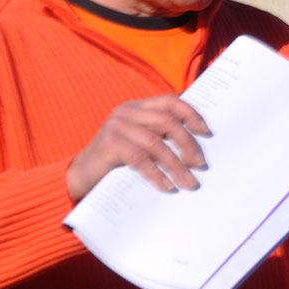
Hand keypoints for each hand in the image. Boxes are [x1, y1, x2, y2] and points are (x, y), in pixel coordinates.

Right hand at [65, 96, 211, 200]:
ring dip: (176, 165)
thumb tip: (198, 149)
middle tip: (200, 165)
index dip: (191, 115)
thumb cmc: (118, 161)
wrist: (81, 175)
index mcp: (138, 107)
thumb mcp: (141, 143)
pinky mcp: (108, 144)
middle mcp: (126, 112)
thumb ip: (160, 137)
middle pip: (167, 122)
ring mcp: (116, 126)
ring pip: (155, 143)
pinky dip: (156, 174)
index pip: (170, 102)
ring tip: (189, 182)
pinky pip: (140, 159)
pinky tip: (167, 187)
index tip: (207, 133)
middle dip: (188, 144)